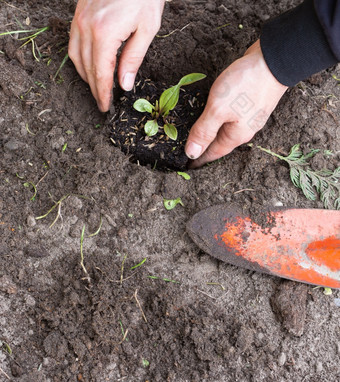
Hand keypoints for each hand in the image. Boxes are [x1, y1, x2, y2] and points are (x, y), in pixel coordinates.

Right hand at [68, 0, 164, 111]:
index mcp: (104, 33)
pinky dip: (80, 59)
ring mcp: (79, 19)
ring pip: (76, 57)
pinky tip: (89, 66)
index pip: (101, 74)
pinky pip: (73, 43)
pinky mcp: (78, 13)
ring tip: (97, 88)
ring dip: (86, 76)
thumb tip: (125, 84)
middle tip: (103, 103)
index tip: (106, 107)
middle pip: (87, 69)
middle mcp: (87, 27)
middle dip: (95, 89)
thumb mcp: (147, 29)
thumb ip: (133, 58)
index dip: (103, 94)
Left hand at [185, 40, 287, 167]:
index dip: (198, 159)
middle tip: (190, 153)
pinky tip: (214, 116)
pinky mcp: (249, 103)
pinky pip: (229, 118)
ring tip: (199, 137)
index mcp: (235, 136)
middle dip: (205, 149)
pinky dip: (218, 120)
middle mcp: (243, 129)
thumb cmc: (245, 85)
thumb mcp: (218, 109)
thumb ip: (204, 131)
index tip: (186, 165)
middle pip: (220, 144)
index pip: (212, 153)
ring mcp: (248, 116)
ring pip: (225, 131)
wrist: (274, 60)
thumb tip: (191, 153)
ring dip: (212, 134)